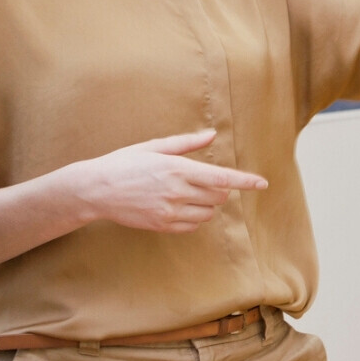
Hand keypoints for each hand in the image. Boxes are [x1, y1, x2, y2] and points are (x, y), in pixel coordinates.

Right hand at [73, 130, 267, 233]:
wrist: (97, 190)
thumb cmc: (125, 163)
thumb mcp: (154, 147)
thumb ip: (186, 143)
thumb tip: (211, 135)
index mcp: (177, 168)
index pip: (221, 177)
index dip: (245, 181)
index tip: (262, 183)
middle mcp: (177, 191)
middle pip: (218, 196)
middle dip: (218, 188)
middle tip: (200, 180)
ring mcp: (170, 211)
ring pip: (208, 212)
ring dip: (208, 204)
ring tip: (187, 192)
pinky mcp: (163, 225)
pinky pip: (193, 225)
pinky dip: (195, 216)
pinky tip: (179, 205)